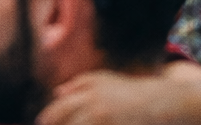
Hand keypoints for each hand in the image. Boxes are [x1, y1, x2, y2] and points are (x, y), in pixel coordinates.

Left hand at [38, 69, 164, 124]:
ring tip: (77, 123)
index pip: (59, 109)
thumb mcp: (103, 80)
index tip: (40, 123)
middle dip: (55, 123)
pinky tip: (93, 124)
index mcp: (88, 92)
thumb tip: (56, 92)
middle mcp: (95, 107)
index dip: (48, 118)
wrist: (160, 102)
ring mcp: (106, 120)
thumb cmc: (128, 91)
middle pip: (67, 122)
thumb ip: (79, 84)